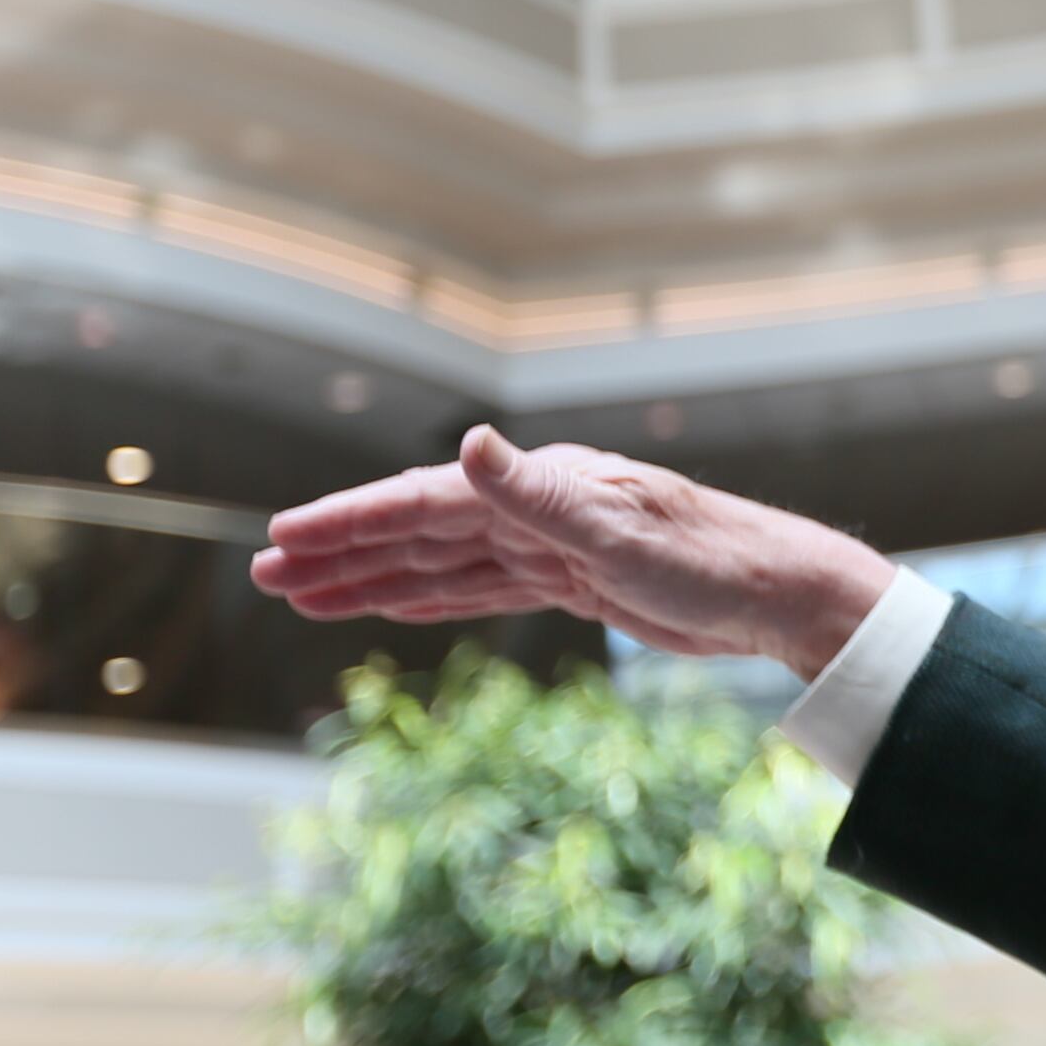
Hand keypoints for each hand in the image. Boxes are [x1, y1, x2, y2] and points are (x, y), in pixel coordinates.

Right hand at [250, 427, 896, 679]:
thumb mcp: (620, 532)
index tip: (282, 540)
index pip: (422, 501)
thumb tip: (468, 441)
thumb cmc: (712, 561)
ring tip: (305, 597)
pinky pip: (485, 587)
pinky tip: (392, 604)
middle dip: (341, 551)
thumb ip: (538, 494)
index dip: (348, 521)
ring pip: (443, 562)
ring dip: (372, 577)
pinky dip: (432, 596)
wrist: (781, 594)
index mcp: (541, 487)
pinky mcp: (577, 581)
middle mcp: (539, 507)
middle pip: (419, 530)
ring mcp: (555, 544)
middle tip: (264, 575)